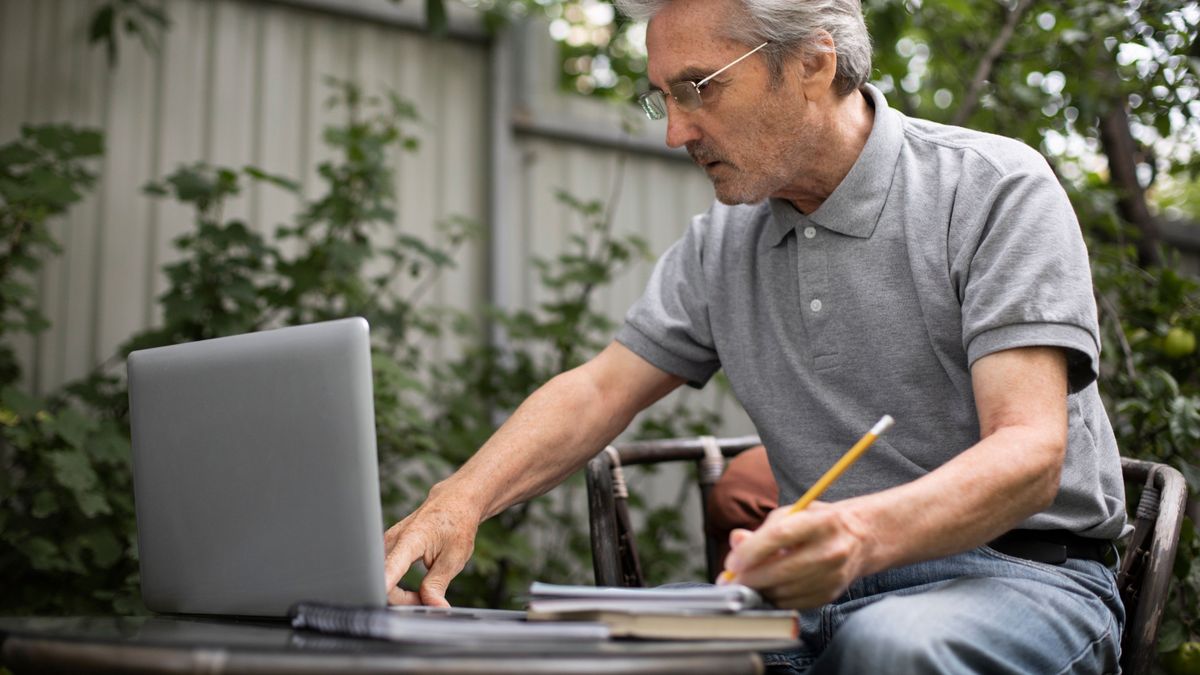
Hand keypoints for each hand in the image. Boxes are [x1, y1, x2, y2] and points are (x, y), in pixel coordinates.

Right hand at [383, 487, 481, 606]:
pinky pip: (384, 572)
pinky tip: (413, 588)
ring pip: (382, 578)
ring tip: (423, 593)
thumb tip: (433, 608)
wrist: (454, 502)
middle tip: (427, 601)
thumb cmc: (457, 525)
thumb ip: (438, 584)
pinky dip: (397, 585)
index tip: (377, 599)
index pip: (391, 567)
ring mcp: (387, 542)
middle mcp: (393, 539)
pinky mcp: (387, 547)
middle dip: (402, 600)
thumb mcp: (454, 558)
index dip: (384, 585)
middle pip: (383, 580)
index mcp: (411, 539)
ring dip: (399, 593)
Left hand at [721, 501, 871, 608]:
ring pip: (785, 591)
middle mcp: (830, 550)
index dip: (751, 551)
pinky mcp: (831, 594)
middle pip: (781, 570)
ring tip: (746, 584)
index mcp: (821, 522)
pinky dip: (774, 598)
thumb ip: (763, 529)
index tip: (731, 563)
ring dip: (759, 590)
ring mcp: (833, 575)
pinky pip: (794, 603)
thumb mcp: (793, 514)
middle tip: (730, 581)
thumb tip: (736, 541)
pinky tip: (766, 589)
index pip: (780, 536)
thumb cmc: (820, 523)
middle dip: (749, 579)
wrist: (861, 539)